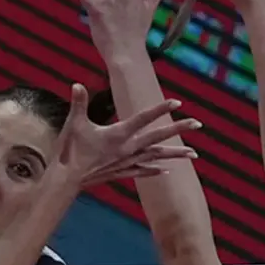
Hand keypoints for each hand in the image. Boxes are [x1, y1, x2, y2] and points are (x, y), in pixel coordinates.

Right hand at [54, 84, 199, 187]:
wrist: (66, 180)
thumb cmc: (69, 151)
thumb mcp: (73, 124)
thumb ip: (78, 103)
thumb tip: (76, 85)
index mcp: (118, 134)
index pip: (143, 118)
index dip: (160, 109)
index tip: (177, 102)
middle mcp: (127, 149)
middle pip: (157, 137)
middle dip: (178, 129)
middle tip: (198, 123)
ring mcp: (126, 162)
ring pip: (156, 156)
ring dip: (175, 154)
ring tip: (194, 153)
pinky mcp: (121, 172)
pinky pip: (143, 171)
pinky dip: (155, 169)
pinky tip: (166, 170)